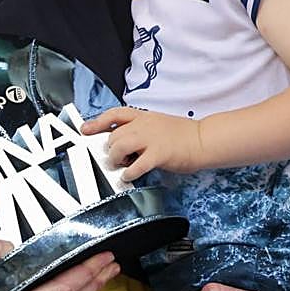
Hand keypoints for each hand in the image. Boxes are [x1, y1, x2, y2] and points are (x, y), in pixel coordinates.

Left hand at [80, 106, 200, 180]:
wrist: (204, 140)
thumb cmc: (183, 135)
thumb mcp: (158, 124)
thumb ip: (140, 130)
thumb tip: (123, 142)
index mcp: (144, 116)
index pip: (115, 114)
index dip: (98, 122)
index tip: (86, 129)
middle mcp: (144, 125)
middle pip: (113, 135)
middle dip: (110, 149)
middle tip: (115, 159)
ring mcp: (151, 139)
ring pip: (119, 146)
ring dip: (116, 159)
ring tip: (121, 166)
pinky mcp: (158, 154)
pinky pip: (136, 165)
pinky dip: (128, 173)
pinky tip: (129, 176)